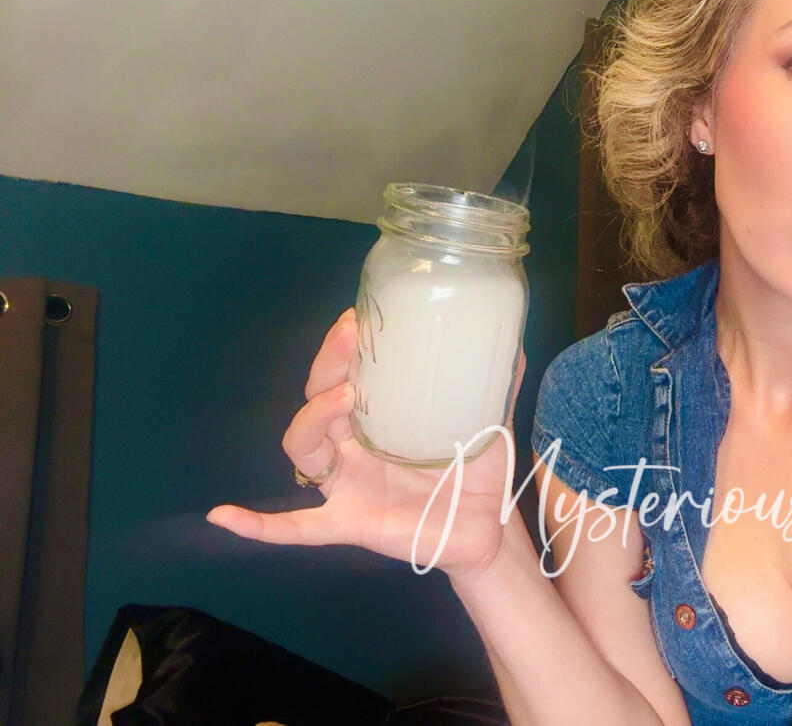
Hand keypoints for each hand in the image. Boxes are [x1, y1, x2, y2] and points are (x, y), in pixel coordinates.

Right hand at [206, 308, 528, 579]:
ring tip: (343, 396)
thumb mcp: (487, 422)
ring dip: (313, 417)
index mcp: (377, 417)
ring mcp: (346, 485)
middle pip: (317, 399)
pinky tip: (224, 517)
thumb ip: (495, 384)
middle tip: (349, 336)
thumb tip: (512, 340)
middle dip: (327, 365)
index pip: (345, 373)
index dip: (344, 345)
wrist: (487, 532)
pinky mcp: (349, 523)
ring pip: (303, 448)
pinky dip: (258, 525)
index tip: (357, 315)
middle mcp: (352, 446)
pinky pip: (295, 528)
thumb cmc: (475, 472)